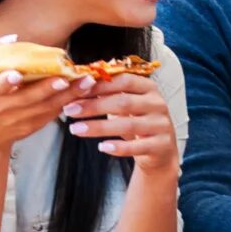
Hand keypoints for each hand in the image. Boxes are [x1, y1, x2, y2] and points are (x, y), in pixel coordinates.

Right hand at [0, 37, 92, 153]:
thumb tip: (13, 38)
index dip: (5, 82)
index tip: (16, 75)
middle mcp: (1, 108)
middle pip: (28, 98)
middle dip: (48, 88)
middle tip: (65, 78)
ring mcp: (18, 119)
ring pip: (45, 107)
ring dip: (67, 95)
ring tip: (85, 83)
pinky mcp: (31, 127)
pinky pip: (51, 114)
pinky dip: (66, 103)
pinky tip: (81, 93)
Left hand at [61, 73, 177, 175]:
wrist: (161, 150)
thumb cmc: (137, 121)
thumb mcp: (126, 104)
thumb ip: (108, 94)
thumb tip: (77, 85)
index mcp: (149, 88)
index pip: (124, 81)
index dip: (100, 85)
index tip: (76, 91)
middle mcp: (158, 104)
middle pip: (124, 102)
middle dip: (93, 106)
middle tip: (69, 110)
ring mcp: (161, 125)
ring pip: (128, 125)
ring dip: (98, 127)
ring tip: (76, 129)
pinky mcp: (161, 145)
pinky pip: (137, 147)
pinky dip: (118, 147)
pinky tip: (101, 147)